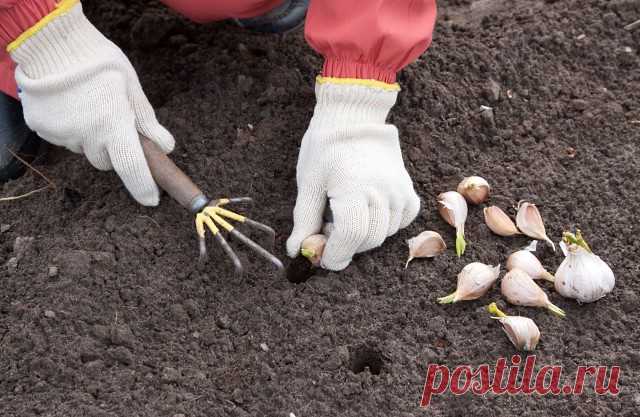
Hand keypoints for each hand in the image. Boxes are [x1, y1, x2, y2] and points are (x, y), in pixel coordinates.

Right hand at [11, 3, 173, 205]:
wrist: (52, 43)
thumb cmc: (101, 63)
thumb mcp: (132, 89)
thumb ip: (148, 122)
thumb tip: (166, 147)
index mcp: (114, 126)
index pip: (133, 168)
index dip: (144, 187)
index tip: (152, 200)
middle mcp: (87, 136)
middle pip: (106, 160)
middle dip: (113, 150)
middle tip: (113, 123)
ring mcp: (62, 135)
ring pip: (84, 149)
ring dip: (90, 138)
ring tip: (89, 107)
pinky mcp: (42, 129)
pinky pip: (63, 138)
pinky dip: (70, 128)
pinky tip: (70, 106)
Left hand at [286, 80, 419, 269]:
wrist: (354, 117)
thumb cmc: (326, 148)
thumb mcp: (308, 183)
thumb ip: (304, 220)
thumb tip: (297, 251)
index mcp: (354, 188)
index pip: (350, 237)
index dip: (334, 255)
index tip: (321, 259)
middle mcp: (383, 191)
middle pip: (367, 240)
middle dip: (345, 245)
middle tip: (326, 230)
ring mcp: (400, 192)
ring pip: (384, 234)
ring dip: (363, 235)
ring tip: (345, 215)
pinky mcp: (408, 191)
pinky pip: (400, 223)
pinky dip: (383, 226)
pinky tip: (367, 212)